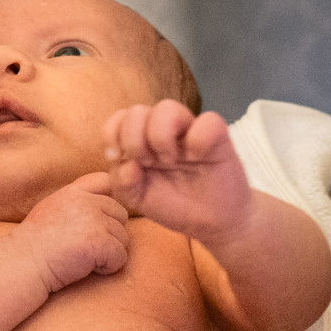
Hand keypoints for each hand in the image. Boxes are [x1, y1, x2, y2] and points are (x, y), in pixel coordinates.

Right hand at [15, 172, 130, 293]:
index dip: (107, 203)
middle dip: (110, 234)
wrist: (22, 264)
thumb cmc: (35, 245)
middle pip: (120, 214)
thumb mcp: (51, 210)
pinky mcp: (98, 242)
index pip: (105, 182)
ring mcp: (93, 220)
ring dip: (109, 253)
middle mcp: (86, 202)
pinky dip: (108, 267)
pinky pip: (120, 256)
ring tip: (84, 258)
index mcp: (73, 192)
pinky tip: (87, 268)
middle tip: (87, 248)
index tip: (95, 223)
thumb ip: (75, 202)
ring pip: (123, 238)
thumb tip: (101, 201)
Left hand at [104, 102, 250, 241]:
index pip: (119, 118)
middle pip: (137, 111)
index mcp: (141, 139)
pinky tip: (197, 158)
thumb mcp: (138, 198)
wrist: (209, 222)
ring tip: (169, 160)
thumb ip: (122, 182)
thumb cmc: (173, 204)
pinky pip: (208, 121)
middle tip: (148, 164)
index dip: (112, 134)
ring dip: (160, 137)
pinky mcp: (218, 136)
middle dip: (133, 140)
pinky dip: (198, 141)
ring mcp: (190, 130)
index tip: (118, 159)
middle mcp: (164, 130)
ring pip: (168, 107)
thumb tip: (125, 163)